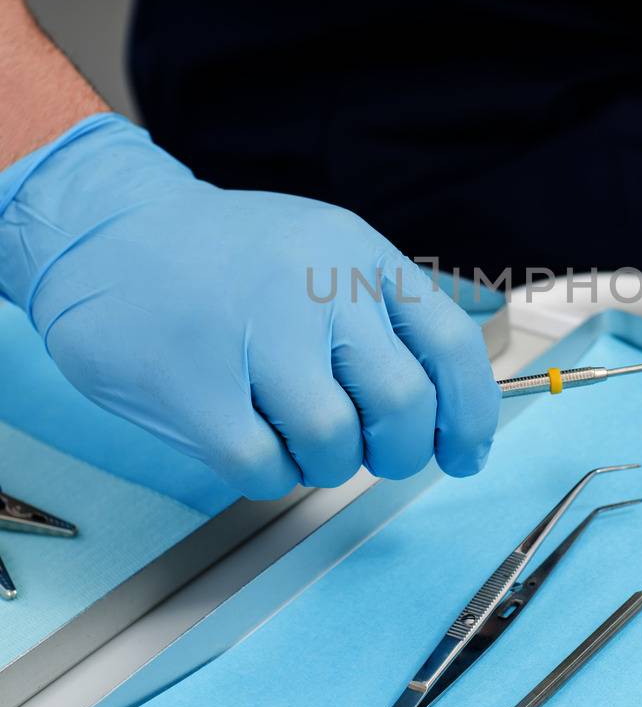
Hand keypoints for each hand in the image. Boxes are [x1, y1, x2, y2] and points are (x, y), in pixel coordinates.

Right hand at [0, 115, 499, 495]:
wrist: (105, 232)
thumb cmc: (223, 255)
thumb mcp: (321, 244)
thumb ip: (389, 304)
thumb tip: (469, 358)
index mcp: (357, 254)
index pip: (449, 346)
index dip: (471, 414)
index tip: (465, 452)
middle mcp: (315, 289)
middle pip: (403, 404)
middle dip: (402, 451)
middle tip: (378, 455)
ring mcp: (255, 338)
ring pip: (335, 444)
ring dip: (329, 463)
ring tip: (298, 436)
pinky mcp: (197, 390)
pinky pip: (266, 469)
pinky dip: (271, 475)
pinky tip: (251, 441)